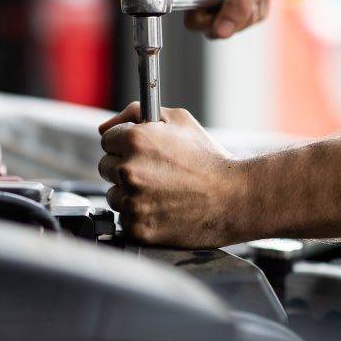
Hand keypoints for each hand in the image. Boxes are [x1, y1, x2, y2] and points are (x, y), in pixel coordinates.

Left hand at [98, 102, 247, 247]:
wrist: (234, 197)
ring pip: (114, 195)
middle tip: (154, 172)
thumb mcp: (179, 120)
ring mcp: (133, 201)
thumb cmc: (210, 159)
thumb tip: (106, 126)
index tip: (140, 152)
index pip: (107, 139)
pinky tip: (161, 209)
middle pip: (106, 167)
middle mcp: (130, 170)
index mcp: (135, 140)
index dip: (124, 144)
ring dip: (129, 193)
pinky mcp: (138, 227)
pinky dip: (139, 216)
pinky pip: (125, 219)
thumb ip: (136, 113)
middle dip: (125, 167)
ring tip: (160, 192)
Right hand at [180, 0, 299, 38]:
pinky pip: (232, 20)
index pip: (194, 20)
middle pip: (210, 26)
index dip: (220, 21)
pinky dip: (249, 12)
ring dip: (248, 15)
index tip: (243, 5)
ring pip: (224, 25)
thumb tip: (218, 32)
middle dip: (239, 18)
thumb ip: (238, 7)